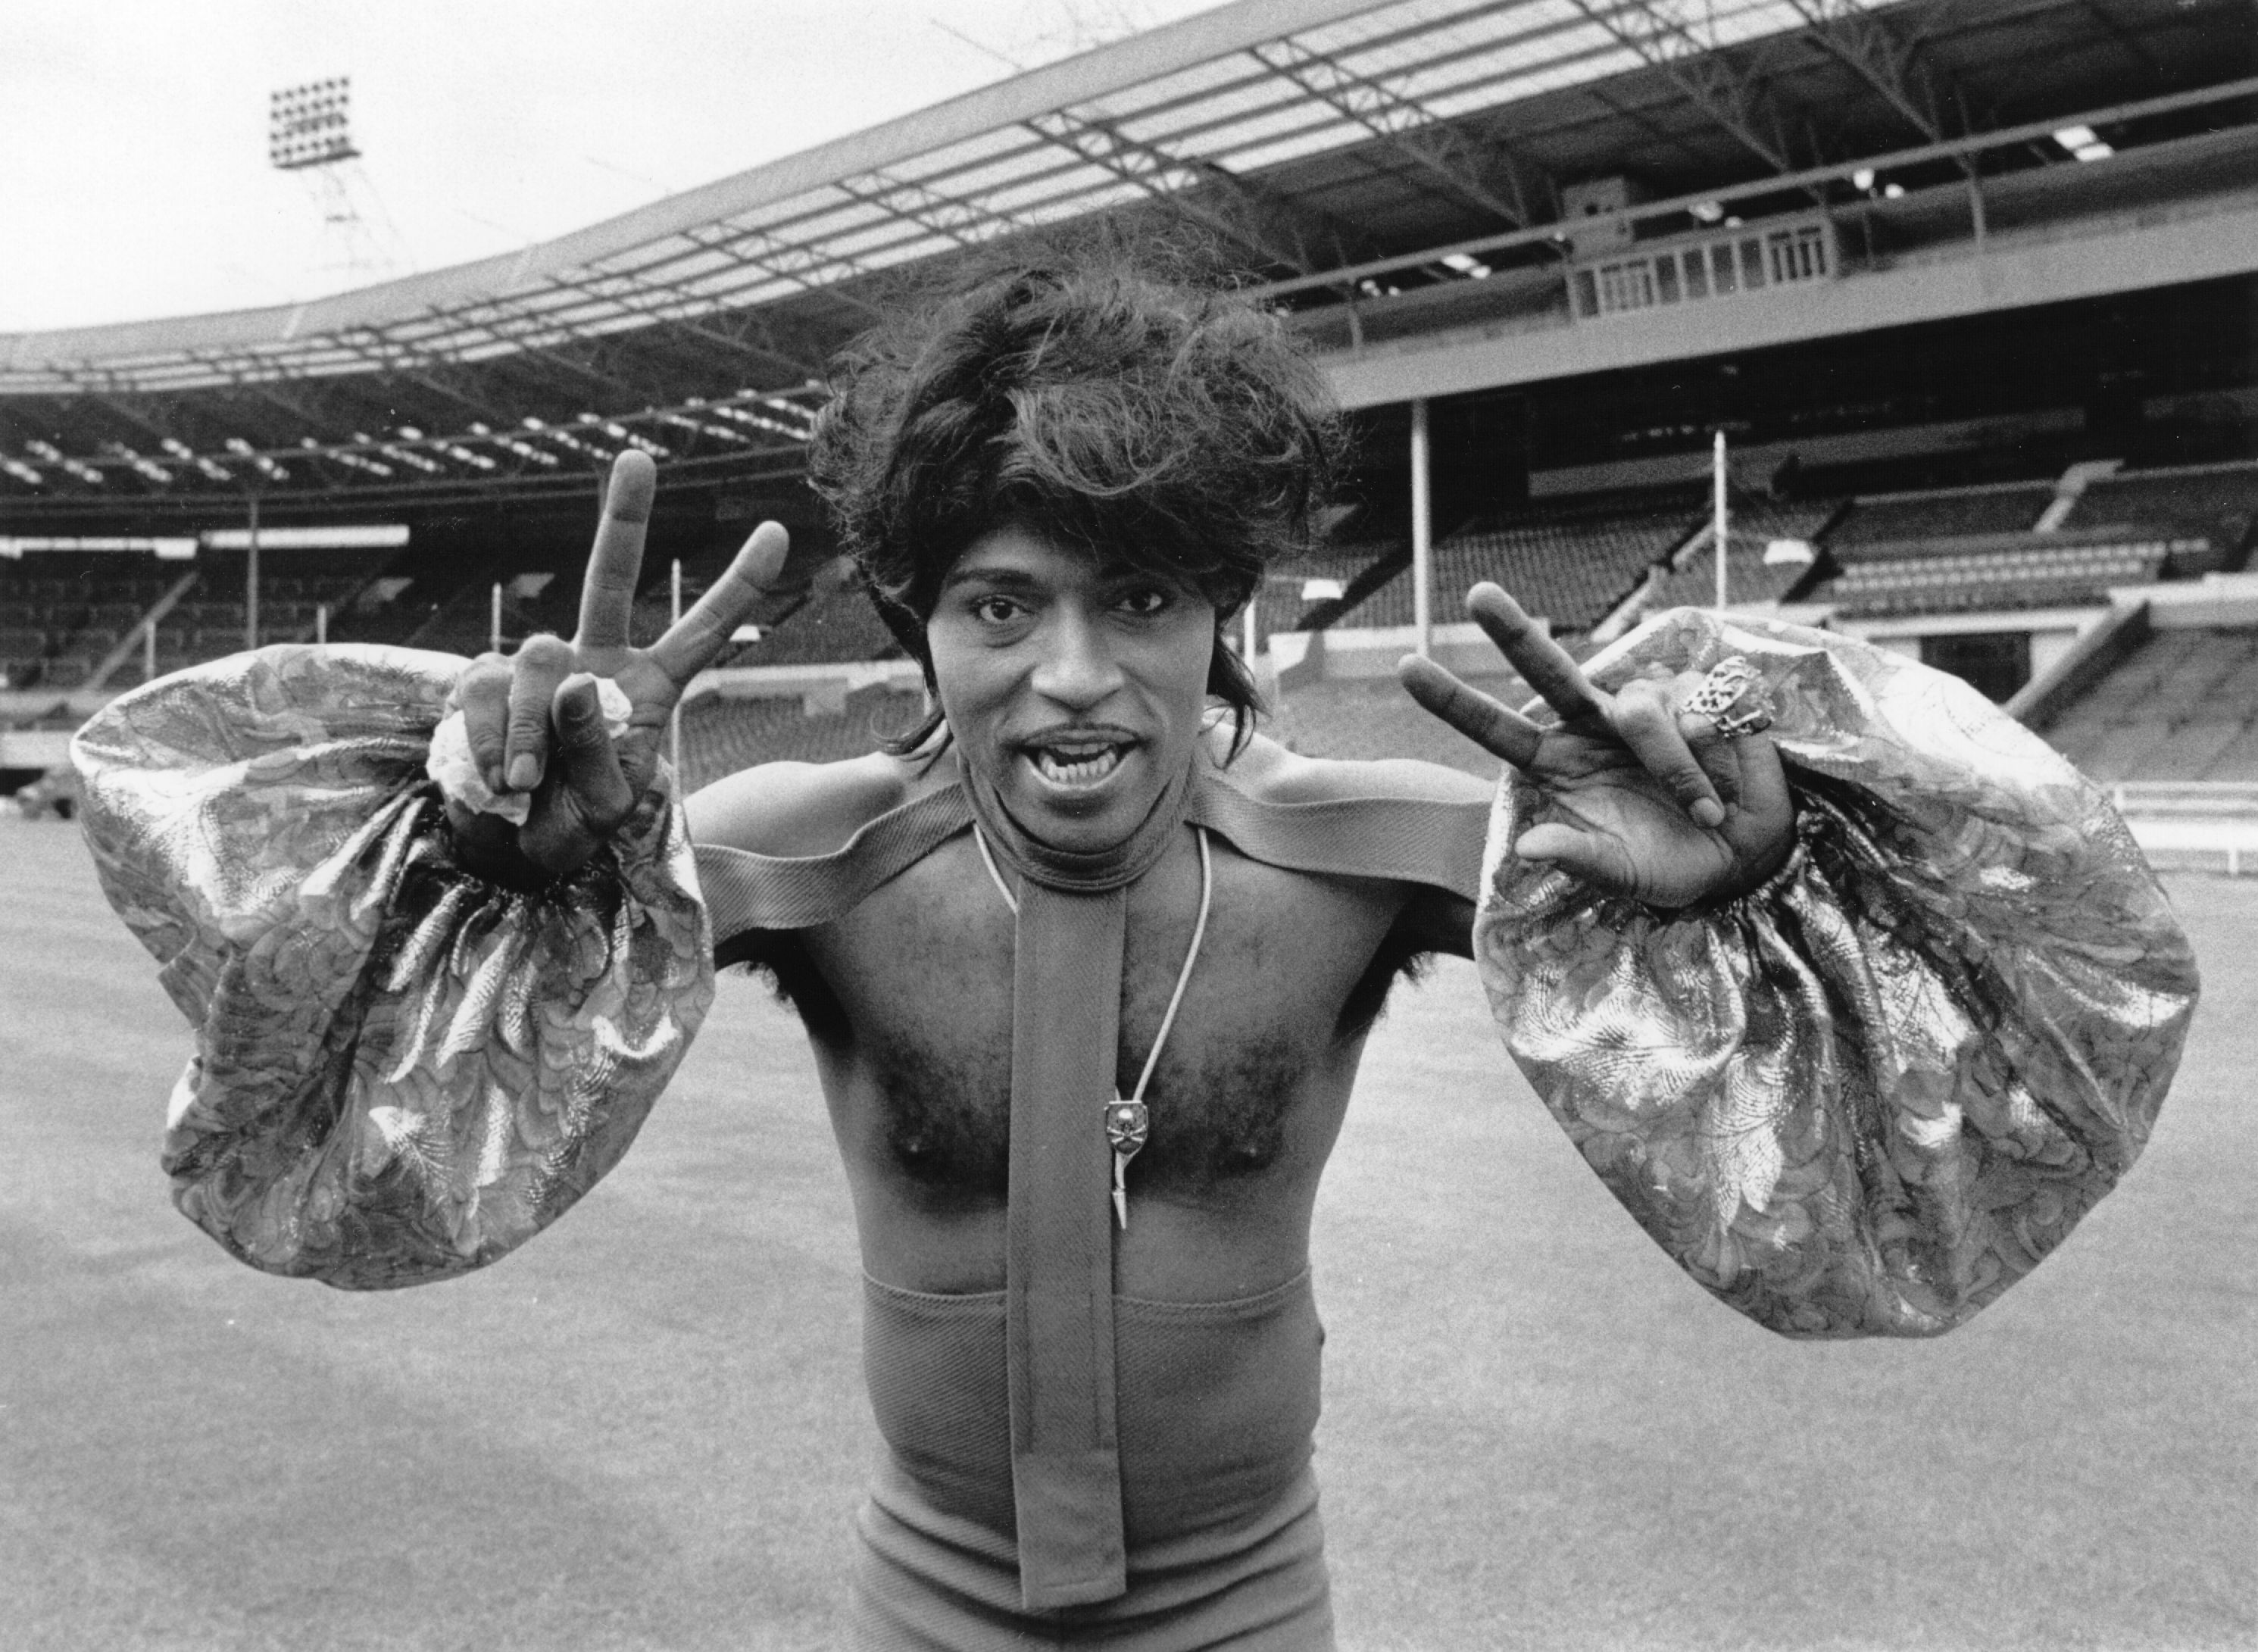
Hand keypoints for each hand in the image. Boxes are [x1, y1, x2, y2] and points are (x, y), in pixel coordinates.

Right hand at [447, 450, 787, 883]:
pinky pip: (485, 691)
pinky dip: (491, 740)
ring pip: (539, 660)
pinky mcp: (484, 680)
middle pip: (607, 578)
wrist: (505, 849)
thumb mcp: (606, 805)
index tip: (779, 531)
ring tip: (528, 783)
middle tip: (639, 455)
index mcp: (649, 689)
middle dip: (624, 518)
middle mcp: (595, 662)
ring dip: (532, 730)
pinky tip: (498, 775)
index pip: (702, 631)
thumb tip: (577, 680)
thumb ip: (598, 749)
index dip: (739, 585)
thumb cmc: (570, 826)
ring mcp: (538, 667)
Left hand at [1400, 585, 1794, 907]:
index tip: (1408, 665)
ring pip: (1641, 711)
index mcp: (1558, 762)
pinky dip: (1709, 753)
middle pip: (1546, 670)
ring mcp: (1643, 704)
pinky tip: (1724, 782)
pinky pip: (1697, 710)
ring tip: (1702, 809)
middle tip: (1478, 595)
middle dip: (1513, 631)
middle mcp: (1592, 723)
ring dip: (1673, 766)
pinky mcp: (1696, 693)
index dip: (1454, 700)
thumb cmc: (1673, 862)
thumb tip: (1530, 845)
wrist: (1747, 853)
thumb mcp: (1624, 874)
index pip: (1496, 729)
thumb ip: (1579, 859)